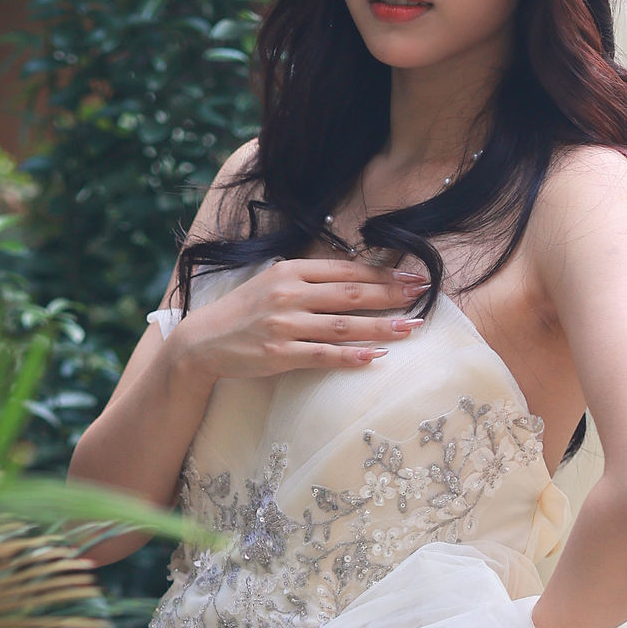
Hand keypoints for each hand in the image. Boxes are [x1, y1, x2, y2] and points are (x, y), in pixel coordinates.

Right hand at [171, 256, 426, 386]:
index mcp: (290, 271)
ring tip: (409, 328)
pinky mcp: (279, 354)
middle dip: (391, 295)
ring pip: (342, 325)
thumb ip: (308, 280)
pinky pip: (323, 355)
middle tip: (423, 296)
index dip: (382, 274)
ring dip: (379, 326)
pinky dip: (351, 356)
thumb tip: (353, 278)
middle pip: (350, 294)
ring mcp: (284, 325)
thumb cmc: (243, 312)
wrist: (203, 341)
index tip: (412, 277)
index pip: (345, 271)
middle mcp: (289, 295)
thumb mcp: (273, 283)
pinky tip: (375, 357)